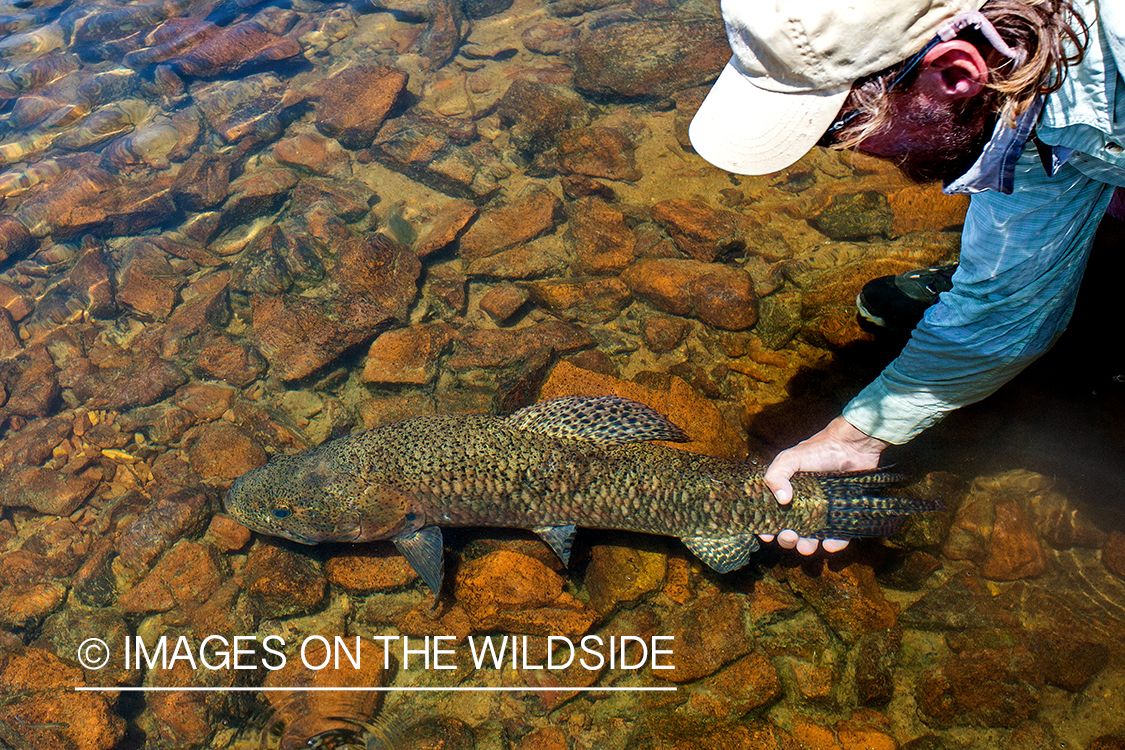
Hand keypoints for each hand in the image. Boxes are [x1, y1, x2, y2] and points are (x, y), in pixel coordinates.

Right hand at [759, 416, 889, 555]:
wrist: (853, 446)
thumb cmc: (819, 450)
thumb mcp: (790, 458)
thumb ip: (776, 475)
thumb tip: (781, 500)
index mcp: (787, 493)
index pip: (772, 515)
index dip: (766, 527)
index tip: (766, 534)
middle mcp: (803, 505)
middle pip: (790, 530)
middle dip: (786, 539)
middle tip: (789, 536)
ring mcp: (823, 511)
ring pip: (812, 538)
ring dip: (806, 547)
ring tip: (806, 546)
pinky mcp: (842, 515)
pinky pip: (838, 536)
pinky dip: (834, 544)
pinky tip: (829, 544)